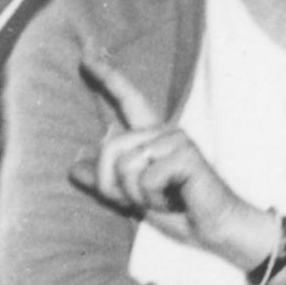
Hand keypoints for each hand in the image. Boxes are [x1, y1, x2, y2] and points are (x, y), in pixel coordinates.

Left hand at [70, 51, 285, 278]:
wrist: (213, 229)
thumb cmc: (179, 211)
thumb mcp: (133, 197)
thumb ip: (105, 182)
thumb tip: (72, 169)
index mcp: (150, 137)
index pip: (127, 99)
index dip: (107, 77)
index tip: (86, 55)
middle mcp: (162, 131)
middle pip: (109, 149)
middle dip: (115, 186)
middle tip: (147, 199)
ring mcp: (175, 139)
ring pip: (126, 167)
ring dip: (139, 196)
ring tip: (166, 198)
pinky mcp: (185, 154)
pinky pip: (145, 178)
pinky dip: (154, 199)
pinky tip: (176, 199)